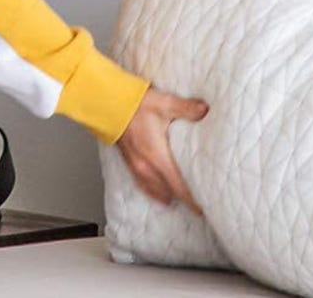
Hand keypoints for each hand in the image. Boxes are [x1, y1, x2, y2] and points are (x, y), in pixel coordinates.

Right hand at [116, 86, 209, 215]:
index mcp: (157, 156)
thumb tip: (204, 111)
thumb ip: (186, 108)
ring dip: (167, 196)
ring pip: (154, 190)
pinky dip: (152, 191)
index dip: (190, 199)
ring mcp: (136, 165)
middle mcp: (146, 166)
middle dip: (181, 200)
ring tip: (178, 201)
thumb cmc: (133, 104)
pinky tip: (156, 192)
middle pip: (167, 191)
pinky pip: (142, 184)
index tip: (201, 209)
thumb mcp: (164, 103)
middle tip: (196, 206)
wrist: (107, 103)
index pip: (177, 185)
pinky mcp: (129, 161)